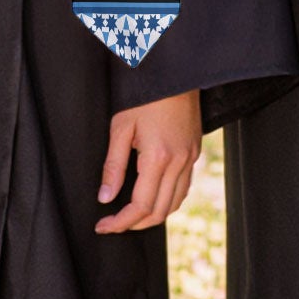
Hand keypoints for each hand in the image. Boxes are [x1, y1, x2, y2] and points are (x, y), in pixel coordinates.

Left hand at [95, 89, 201, 233]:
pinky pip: (184, 187)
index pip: (140, 206)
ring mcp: (190, 157)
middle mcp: (179, 161)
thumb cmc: (146, 95)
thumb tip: (105, 197)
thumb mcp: (121, 127)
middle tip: (113, 223)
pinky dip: (168, 200)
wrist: (175, 72)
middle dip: (135, 224)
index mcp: (158, 157)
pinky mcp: (195, 151)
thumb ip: (113, 166)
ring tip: (131, 215)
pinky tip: (153, 196)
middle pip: (159, 211)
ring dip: (153, 215)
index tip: (103, 225)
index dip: (120, 222)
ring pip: (175, 202)